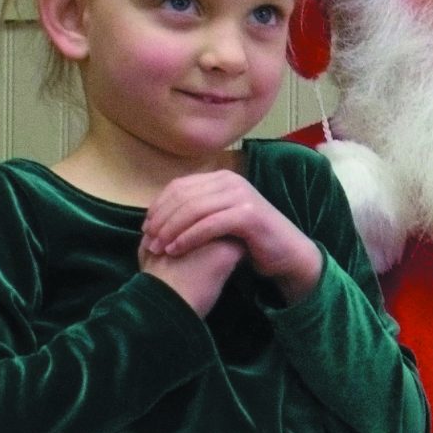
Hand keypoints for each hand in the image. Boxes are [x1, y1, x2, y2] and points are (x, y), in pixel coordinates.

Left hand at [142, 170, 323, 302]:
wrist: (287, 253)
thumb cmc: (250, 240)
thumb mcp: (220, 218)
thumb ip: (198, 210)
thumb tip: (160, 213)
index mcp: (221, 178)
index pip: (178, 186)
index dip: (158, 207)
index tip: (145, 229)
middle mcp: (231, 181)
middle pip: (183, 197)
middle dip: (161, 220)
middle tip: (148, 242)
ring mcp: (241, 196)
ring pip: (193, 210)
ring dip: (171, 230)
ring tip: (158, 249)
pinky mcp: (248, 215)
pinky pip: (209, 225)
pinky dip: (189, 238)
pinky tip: (176, 251)